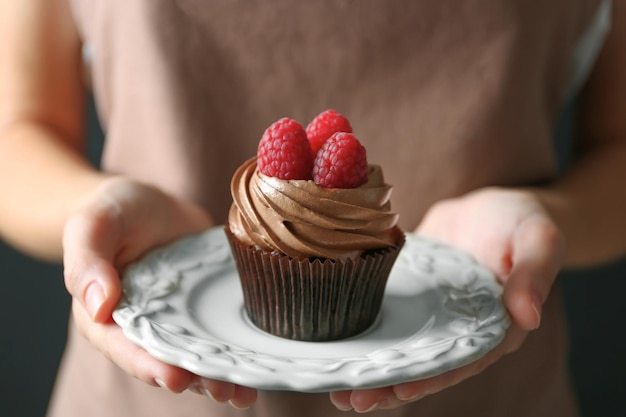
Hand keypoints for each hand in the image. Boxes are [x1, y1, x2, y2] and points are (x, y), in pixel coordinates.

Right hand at [63, 177, 256, 407]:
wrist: (149, 202)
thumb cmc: (113, 212)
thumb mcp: (91, 225)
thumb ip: (87, 263)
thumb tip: (98, 307)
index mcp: (107, 317)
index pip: (126, 348)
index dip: (150, 366)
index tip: (176, 377)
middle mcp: (143, 327)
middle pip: (167, 361)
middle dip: (195, 379)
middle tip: (222, 389)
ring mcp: (176, 320)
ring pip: (196, 356)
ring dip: (218, 376)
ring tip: (244, 390)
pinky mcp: (202, 309)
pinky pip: (217, 333)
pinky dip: (235, 351)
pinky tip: (257, 368)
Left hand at [329, 186, 565, 411]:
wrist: (494, 205)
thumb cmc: (523, 222)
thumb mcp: (539, 239)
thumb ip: (535, 274)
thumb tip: (529, 315)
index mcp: (493, 328)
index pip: (460, 362)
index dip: (430, 379)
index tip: (397, 391)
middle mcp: (459, 329)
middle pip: (423, 364)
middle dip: (388, 383)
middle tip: (351, 398)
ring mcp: (432, 314)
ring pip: (400, 347)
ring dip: (370, 366)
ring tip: (335, 385)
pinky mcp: (412, 295)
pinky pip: (386, 316)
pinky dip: (363, 329)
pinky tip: (334, 339)